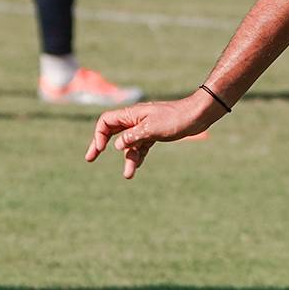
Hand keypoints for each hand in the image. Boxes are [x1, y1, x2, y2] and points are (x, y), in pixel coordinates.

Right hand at [85, 93, 222, 178]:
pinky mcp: (155, 132)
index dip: (99, 135)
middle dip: (101, 145)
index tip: (99, 149)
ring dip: (128, 158)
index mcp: (132, 114)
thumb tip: (117, 146)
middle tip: (90, 159)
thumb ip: (132, 137)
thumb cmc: (175, 118)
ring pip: (129, 143)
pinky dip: (138, 155)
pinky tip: (137, 166)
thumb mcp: (150, 130)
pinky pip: (141, 145)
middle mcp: (136, 119)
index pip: (106, 122)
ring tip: (128, 175)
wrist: (198, 115)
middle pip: (112, 132)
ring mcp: (145, 126)